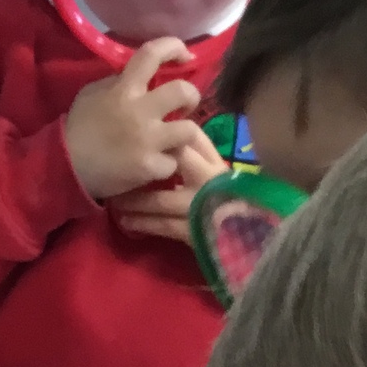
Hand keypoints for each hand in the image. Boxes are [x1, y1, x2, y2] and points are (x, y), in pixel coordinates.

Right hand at [65, 37, 215, 201]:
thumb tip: (138, 78)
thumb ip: (116, 82)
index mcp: (124, 88)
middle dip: (191, 97)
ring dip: (184, 134)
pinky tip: (157, 165)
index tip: (185, 55)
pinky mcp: (149, 167)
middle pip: (184, 92)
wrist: (66, 167)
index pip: (152, 54)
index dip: (173, 47)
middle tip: (184, 107)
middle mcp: (140, 111)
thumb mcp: (91, 93)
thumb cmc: (78, 128)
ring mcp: (148, 140)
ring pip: (189, 130)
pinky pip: (173, 162)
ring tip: (175, 139)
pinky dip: (167, 165)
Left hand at [109, 136, 230, 243]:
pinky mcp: (194, 233)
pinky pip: (163, 227)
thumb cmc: (232, 199)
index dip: (164, 137)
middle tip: (116, 163)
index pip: (188, 140)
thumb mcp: (220, 172)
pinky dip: (142, 223)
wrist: (252, 237)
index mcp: (215, 165)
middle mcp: (208, 183)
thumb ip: (201, 151)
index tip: (138, 136)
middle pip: (172, 165)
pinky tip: (125, 222)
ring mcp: (200, 208)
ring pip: (161, 199)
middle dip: (143, 165)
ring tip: (114, 198)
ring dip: (135, 199)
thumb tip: (175, 130)